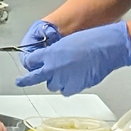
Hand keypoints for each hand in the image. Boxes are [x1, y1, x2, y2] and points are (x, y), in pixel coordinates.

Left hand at [15, 22, 130, 94]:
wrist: (107, 48)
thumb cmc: (90, 41)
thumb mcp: (66, 42)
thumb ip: (54, 54)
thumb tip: (49, 61)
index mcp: (49, 54)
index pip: (30, 62)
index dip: (28, 64)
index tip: (23, 70)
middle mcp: (53, 68)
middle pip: (37, 77)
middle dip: (34, 77)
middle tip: (24, 80)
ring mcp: (63, 79)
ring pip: (52, 85)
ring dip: (55, 80)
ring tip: (65, 73)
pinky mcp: (73, 87)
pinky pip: (65, 90)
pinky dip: (67, 86)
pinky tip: (73, 79)